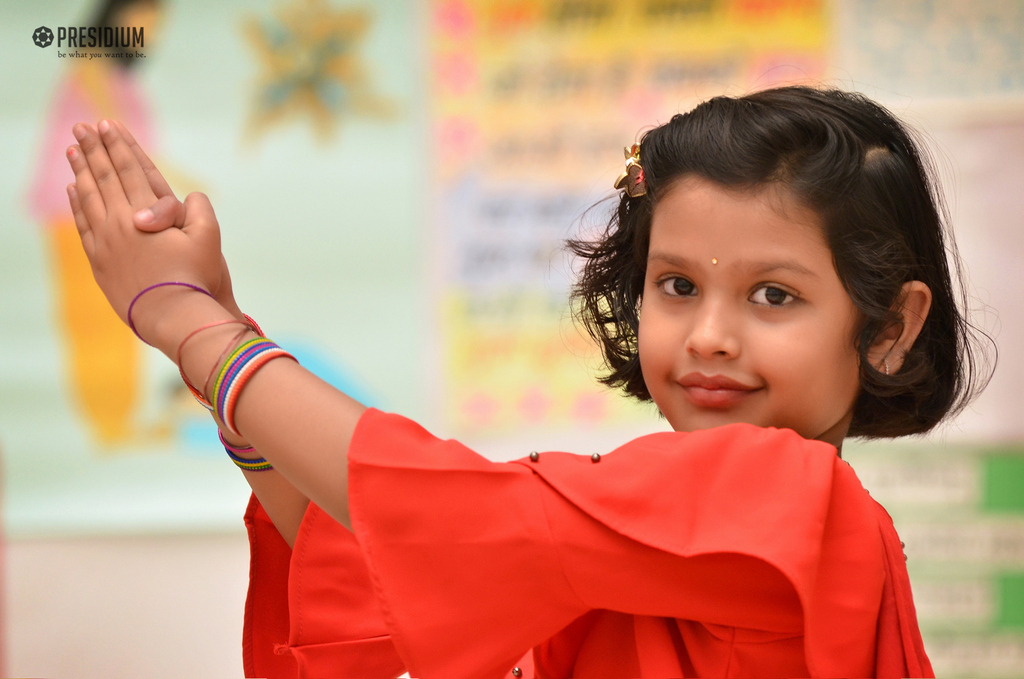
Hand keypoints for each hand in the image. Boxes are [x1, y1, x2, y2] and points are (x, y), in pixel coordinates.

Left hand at [65, 120, 232, 336]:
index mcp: (149, 212)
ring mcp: (107, 242)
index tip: (108, 125)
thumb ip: (198, 208)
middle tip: (82, 127)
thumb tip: (186, 197)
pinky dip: (77, 204)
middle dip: (94, 149)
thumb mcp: (209, 237)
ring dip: (81, 171)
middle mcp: (123, 222)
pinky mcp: (101, 262)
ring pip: (89, 197)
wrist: (174, 317)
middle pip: (105, 177)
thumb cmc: (196, 278)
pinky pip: (83, 225)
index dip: (120, 146)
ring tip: (73, 151)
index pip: (131, 170)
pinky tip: (73, 190)